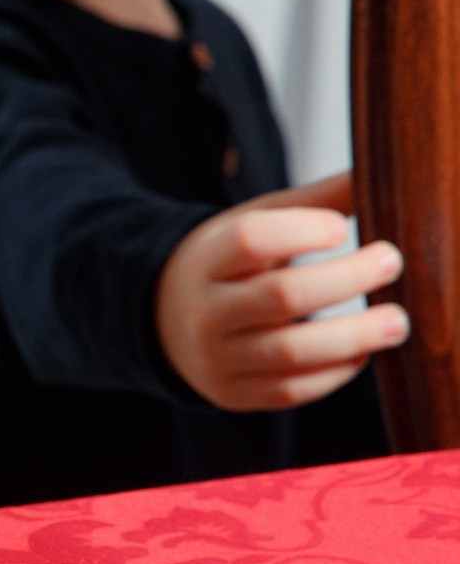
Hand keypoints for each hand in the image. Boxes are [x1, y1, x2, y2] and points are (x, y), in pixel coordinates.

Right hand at [154, 173, 408, 410]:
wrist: (166, 322)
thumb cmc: (228, 266)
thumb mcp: (254, 224)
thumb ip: (315, 202)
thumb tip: (381, 170)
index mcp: (207, 259)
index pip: (250, 241)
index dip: (302, 231)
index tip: (342, 228)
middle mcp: (206, 310)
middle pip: (281, 296)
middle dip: (347, 278)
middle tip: (392, 262)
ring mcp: (219, 357)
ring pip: (292, 352)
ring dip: (354, 336)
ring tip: (398, 322)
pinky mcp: (236, 393)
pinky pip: (294, 390)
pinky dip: (336, 372)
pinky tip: (361, 352)